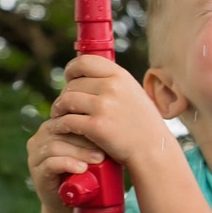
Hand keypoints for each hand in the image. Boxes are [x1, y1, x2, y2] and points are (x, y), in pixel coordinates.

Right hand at [26, 117, 104, 212]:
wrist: (74, 200)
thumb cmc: (88, 172)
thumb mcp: (95, 152)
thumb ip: (101, 138)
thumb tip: (125, 125)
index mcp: (56, 126)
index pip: (69, 117)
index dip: (88, 123)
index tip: (109, 131)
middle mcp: (42, 137)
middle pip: (61, 129)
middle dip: (86, 138)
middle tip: (106, 148)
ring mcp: (36, 154)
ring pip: (55, 146)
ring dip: (79, 153)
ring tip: (98, 160)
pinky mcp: (37, 171)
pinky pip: (50, 163)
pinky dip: (67, 164)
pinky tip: (81, 169)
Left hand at [49, 54, 167, 166]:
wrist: (153, 150)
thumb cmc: (144, 125)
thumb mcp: (135, 94)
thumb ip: (114, 83)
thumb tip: (87, 75)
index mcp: (121, 76)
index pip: (85, 62)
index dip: (72, 69)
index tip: (69, 78)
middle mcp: (112, 87)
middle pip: (73, 84)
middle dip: (66, 94)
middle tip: (65, 105)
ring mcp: (103, 106)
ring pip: (66, 101)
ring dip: (58, 108)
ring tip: (59, 115)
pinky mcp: (96, 126)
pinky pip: (67, 120)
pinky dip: (60, 125)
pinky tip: (61, 128)